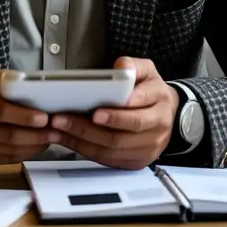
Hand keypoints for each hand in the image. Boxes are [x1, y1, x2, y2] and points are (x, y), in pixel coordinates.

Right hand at [0, 67, 57, 167]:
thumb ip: (1, 78)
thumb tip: (28, 85)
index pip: (0, 111)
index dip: (24, 116)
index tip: (45, 117)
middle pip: (7, 135)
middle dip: (37, 134)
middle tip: (57, 129)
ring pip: (9, 150)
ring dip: (34, 145)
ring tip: (51, 137)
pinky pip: (4, 159)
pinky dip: (23, 153)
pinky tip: (35, 144)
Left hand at [50, 57, 178, 169]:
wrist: (167, 114)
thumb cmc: (150, 91)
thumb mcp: (147, 71)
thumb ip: (133, 66)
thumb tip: (121, 67)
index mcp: (159, 100)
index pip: (138, 108)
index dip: (116, 113)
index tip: (95, 112)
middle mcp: (157, 126)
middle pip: (121, 134)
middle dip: (89, 128)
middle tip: (63, 119)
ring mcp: (149, 147)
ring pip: (112, 149)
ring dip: (82, 140)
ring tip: (59, 129)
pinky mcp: (137, 160)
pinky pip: (109, 159)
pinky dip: (85, 150)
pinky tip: (68, 139)